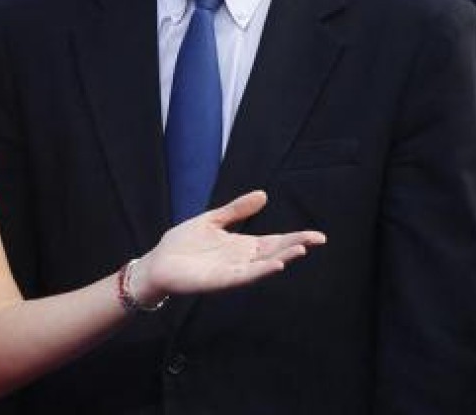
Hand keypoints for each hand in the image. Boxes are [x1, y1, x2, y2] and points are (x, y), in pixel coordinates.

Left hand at [134, 191, 325, 303]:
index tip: (317, 235)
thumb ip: (236, 210)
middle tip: (316, 239)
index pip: (275, 241)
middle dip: (295, 246)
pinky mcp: (220, 281)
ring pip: (263, 265)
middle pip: (274, 252)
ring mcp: (233, 271)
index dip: (295, 238)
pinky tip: (275, 264)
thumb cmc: (183, 244)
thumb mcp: (212, 220)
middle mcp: (242, 260)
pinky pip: (244, 276)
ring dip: (282, 258)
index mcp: (242, 246)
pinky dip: (260, 271)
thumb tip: (263, 194)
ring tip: (300, 249)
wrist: (158, 262)